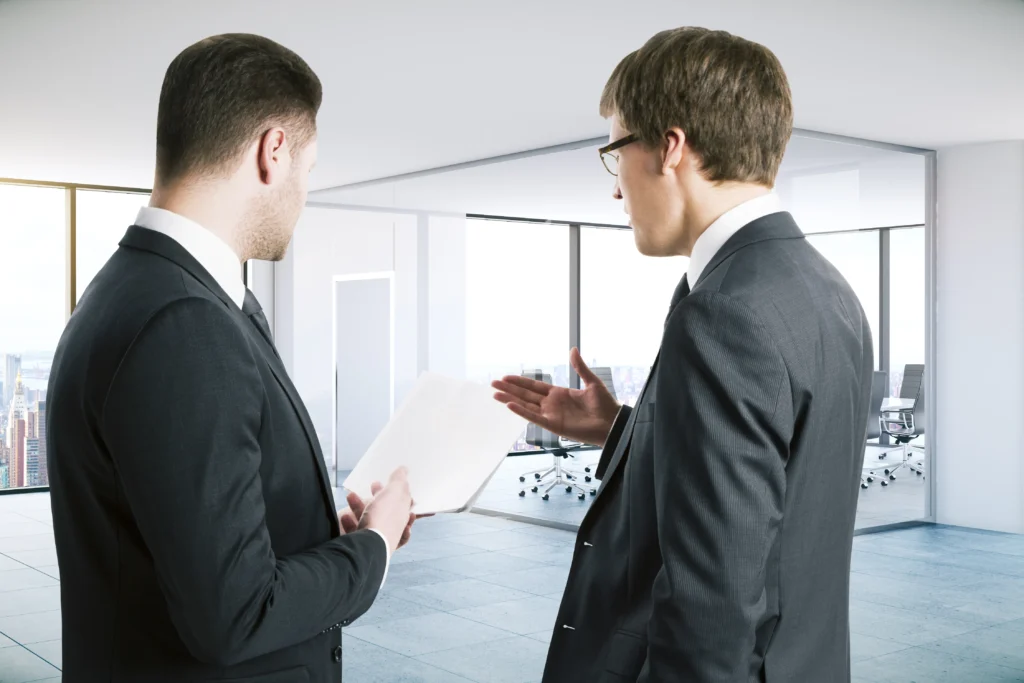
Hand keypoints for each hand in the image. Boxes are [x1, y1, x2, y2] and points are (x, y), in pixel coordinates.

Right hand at [341, 483, 427, 548]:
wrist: (364, 546)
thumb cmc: (382, 519)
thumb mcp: (394, 493)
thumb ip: (399, 481)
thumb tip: (404, 469)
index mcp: (403, 517)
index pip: (407, 505)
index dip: (402, 493)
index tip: (396, 483)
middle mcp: (390, 529)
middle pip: (386, 510)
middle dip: (379, 497)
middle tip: (374, 485)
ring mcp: (375, 537)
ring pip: (367, 518)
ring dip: (359, 506)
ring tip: (351, 496)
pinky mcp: (360, 543)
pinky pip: (355, 529)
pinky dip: (350, 521)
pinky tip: (345, 516)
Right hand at [492, 348, 620, 445]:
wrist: (612, 422)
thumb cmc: (605, 404)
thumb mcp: (591, 382)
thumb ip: (579, 367)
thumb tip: (573, 349)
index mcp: (559, 394)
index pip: (534, 387)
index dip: (520, 382)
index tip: (506, 377)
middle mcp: (552, 404)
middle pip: (526, 395)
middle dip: (510, 389)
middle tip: (493, 383)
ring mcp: (551, 415)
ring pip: (526, 406)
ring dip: (510, 400)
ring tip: (496, 394)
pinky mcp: (554, 425)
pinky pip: (535, 417)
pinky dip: (522, 412)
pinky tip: (510, 405)